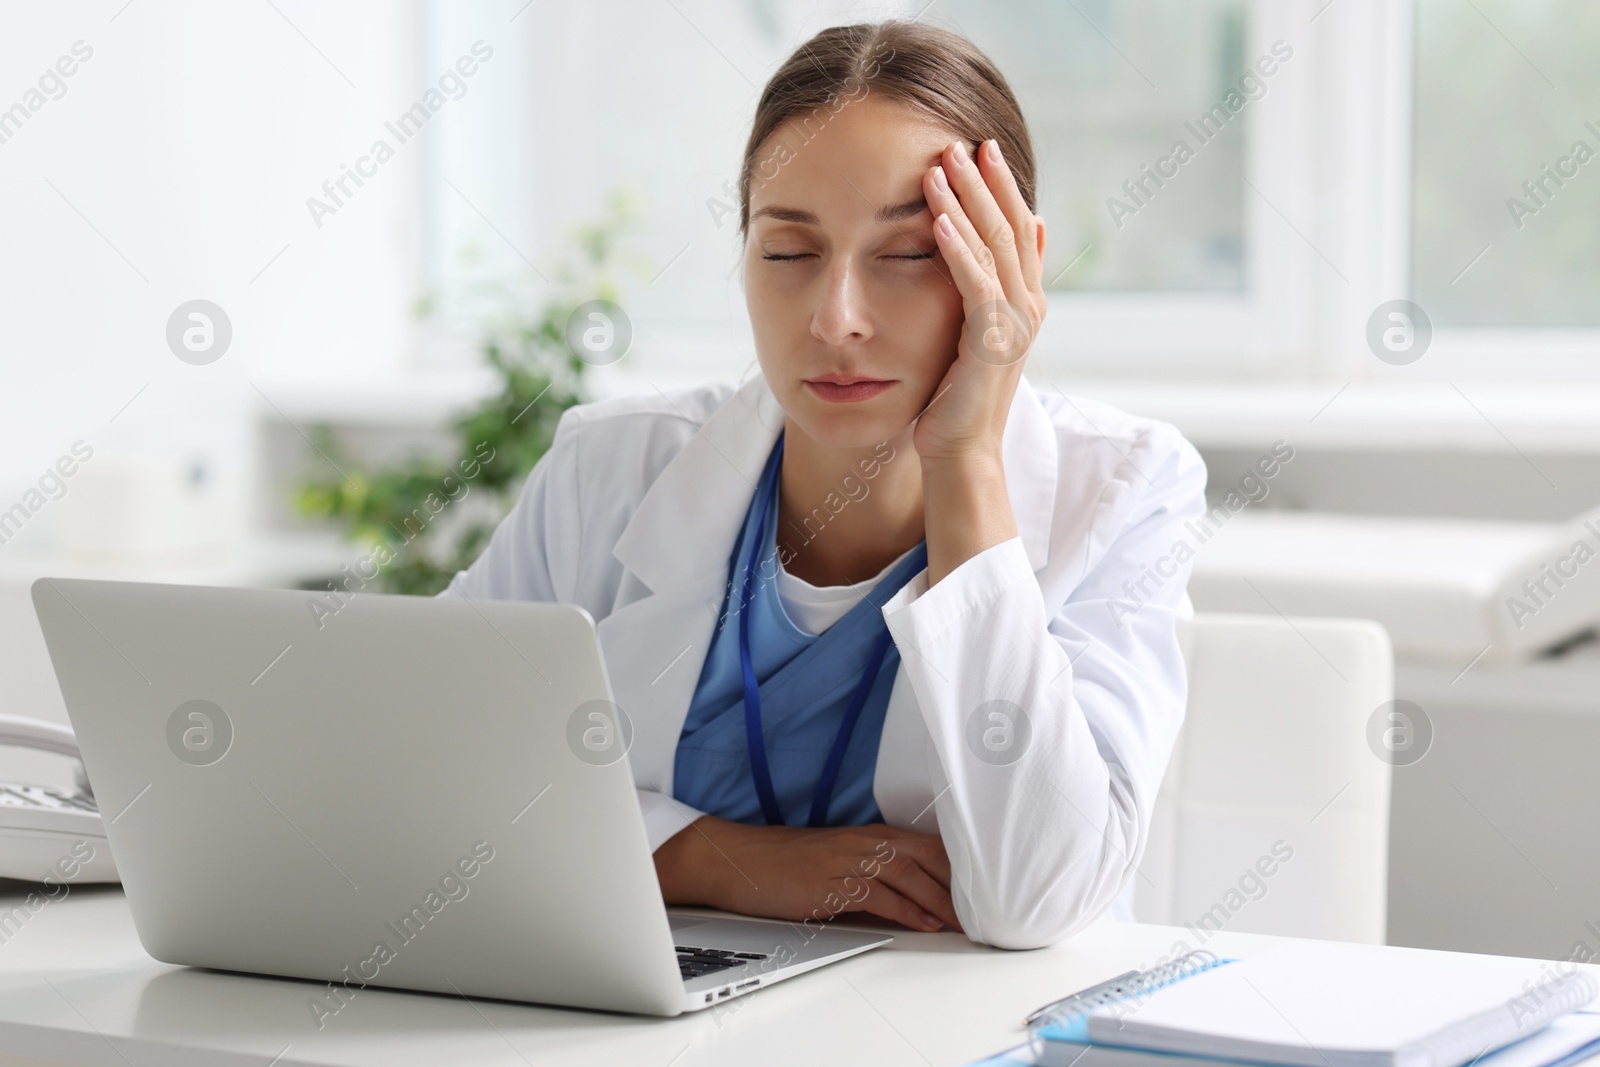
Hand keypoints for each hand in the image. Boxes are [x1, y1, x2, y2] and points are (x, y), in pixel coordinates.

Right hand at [654, 816, 962, 933]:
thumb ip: (871, 871)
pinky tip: (926, 925)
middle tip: (986, 908)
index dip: (957, 866)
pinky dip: (907, 911)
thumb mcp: (834, 860)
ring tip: (965, 922)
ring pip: (908, 876)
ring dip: (941, 900)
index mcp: (867, 834)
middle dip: (959, 884)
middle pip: (925, 857)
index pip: (925, 844)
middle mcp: (862, 841)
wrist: (736, 860)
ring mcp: (846, 860)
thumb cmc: (782, 863)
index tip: (983, 886)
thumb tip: (908, 897)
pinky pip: (879, 895)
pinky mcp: (831, 883)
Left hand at [912, 138, 1047, 464]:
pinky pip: (974, 284)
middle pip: (1010, 228)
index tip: (981, 147)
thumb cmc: (958, 396)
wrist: (961, 452)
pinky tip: (936, 219)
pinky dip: (956, 249)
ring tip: (940, 165)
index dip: (1003, 186)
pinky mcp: (991, 342)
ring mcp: (1014, 324)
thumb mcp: (978, 332)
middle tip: (961, 140)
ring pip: (994, 248)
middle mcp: (1029, 307)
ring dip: (965, 203)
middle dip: (985, 182)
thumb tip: (1029, 229)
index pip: (1019, 229)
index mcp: (1027, 301)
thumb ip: (994, 286)